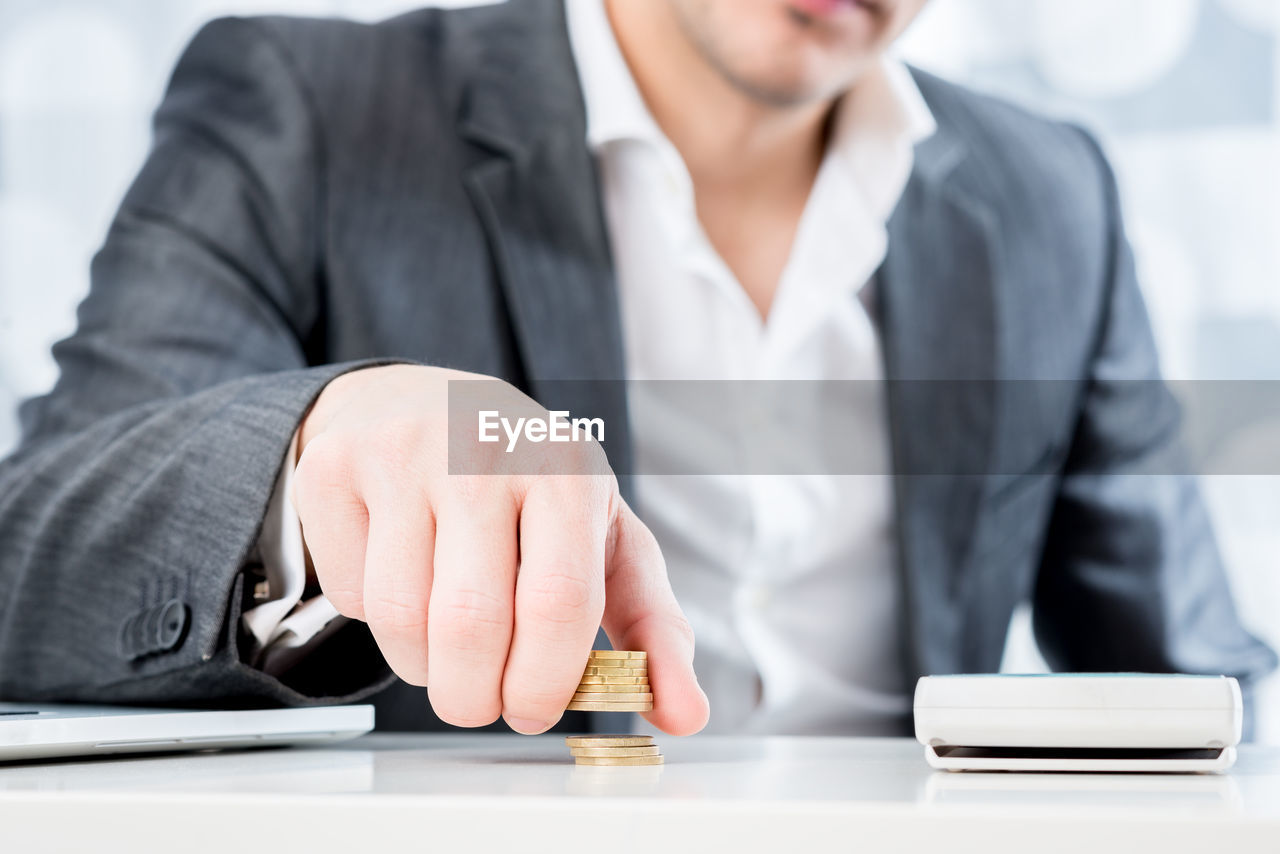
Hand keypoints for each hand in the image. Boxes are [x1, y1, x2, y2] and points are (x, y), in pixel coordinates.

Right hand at [292, 365, 708, 734]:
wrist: (425, 404)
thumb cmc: (528, 489)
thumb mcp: (604, 543)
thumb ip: (651, 628)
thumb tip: (686, 715)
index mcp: (567, 470)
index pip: (558, 602)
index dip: (543, 680)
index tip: (533, 709)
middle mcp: (485, 450)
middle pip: (472, 621)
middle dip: (476, 695)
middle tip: (482, 703)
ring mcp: (403, 452)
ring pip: (402, 618)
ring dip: (425, 667)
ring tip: (447, 650)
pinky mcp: (336, 465)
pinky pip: (347, 590)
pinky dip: (372, 619)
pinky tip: (401, 580)